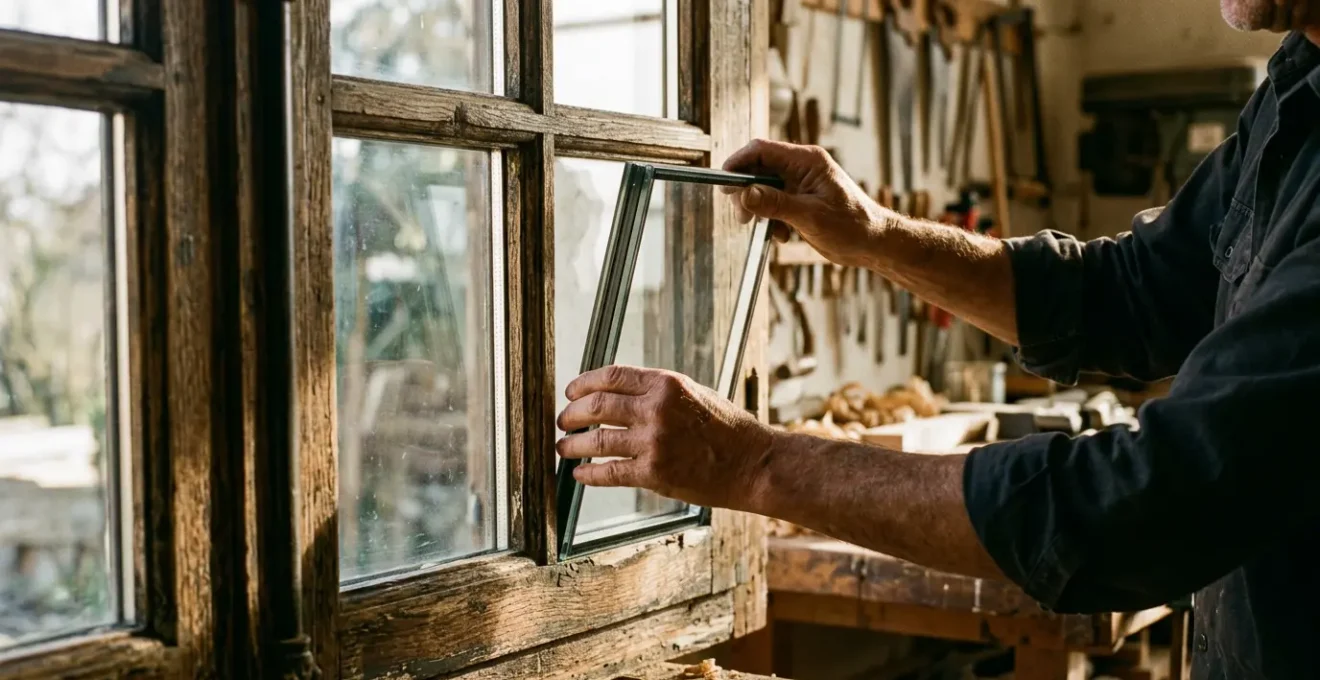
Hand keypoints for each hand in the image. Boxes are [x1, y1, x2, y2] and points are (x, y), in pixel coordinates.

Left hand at [555, 365, 773, 510]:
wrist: (753, 463)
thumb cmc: (726, 428)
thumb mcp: (693, 393)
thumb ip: (657, 392)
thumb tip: (615, 392)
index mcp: (667, 383)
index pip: (611, 376)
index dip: (583, 384)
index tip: (571, 393)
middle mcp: (657, 409)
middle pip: (596, 406)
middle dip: (572, 414)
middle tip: (564, 421)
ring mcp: (654, 442)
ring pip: (596, 440)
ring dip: (572, 445)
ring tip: (563, 447)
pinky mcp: (654, 474)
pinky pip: (609, 472)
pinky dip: (589, 473)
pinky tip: (580, 474)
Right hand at [722, 139, 890, 268]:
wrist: (873, 243)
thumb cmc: (851, 226)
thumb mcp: (810, 216)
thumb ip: (775, 204)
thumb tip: (745, 194)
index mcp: (807, 161)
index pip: (762, 150)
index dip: (738, 163)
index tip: (723, 183)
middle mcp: (802, 167)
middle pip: (758, 169)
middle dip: (746, 192)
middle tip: (744, 217)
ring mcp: (800, 183)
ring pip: (762, 188)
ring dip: (758, 209)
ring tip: (768, 229)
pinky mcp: (799, 200)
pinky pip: (773, 203)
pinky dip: (770, 219)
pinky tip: (782, 235)